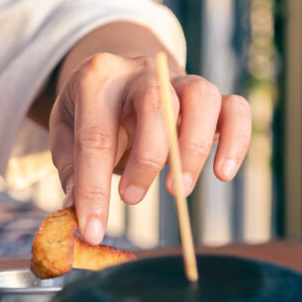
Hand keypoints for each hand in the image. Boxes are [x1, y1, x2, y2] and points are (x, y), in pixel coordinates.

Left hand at [49, 53, 251, 244]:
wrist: (118, 77)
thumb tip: (74, 211)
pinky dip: (236, 140)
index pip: (95, 137)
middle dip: (146, 160)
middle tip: (130, 199)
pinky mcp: (211, 94)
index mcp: (96, 79)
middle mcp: (142, 71)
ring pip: (201, 99)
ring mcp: (180, 77)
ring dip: (192, 149)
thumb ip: (72, 170)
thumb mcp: (65, 134)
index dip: (93, 189)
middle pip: (155, 104)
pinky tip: (222, 174)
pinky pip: (235, 108)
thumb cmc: (88, 114)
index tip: (93, 231)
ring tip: (177, 190)